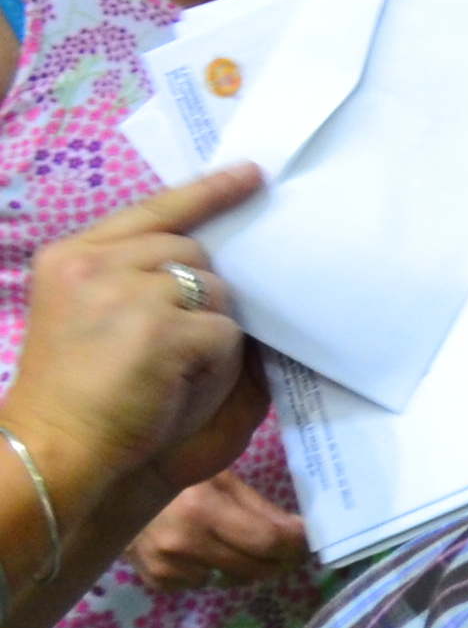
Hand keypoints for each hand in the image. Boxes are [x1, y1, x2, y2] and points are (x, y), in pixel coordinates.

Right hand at [8, 166, 264, 514]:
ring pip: (216, 291)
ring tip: (164, 371)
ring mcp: (129, 292)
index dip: (207, 192)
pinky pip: (226, 333)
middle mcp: (95, 264)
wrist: (57, 452)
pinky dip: (218, 364)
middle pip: (192, 252)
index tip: (251, 175)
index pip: (153, 210)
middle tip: (172, 344)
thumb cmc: (81, 399)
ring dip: (209, 331)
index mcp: (73, 257)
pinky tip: (175, 387)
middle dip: (202, 295)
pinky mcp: (164, 328)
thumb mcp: (99, 319)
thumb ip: (144, 281)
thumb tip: (218, 265)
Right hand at [125, 469, 306, 589]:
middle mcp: (183, 545)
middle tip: (288, 547)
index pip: (267, 543)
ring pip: (234, 580)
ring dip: (249, 565)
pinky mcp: (157, 580)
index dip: (295, 545)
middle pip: (255, 568)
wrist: (105, 490)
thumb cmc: (169, 473)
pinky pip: (205, 583)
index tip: (307, 539)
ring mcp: (167, 567)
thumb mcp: (217, 476)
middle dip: (279, 558)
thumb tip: (297, 532)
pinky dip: (216, 570)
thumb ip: (258, 507)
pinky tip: (207, 550)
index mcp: (201, 512)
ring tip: (247, 544)